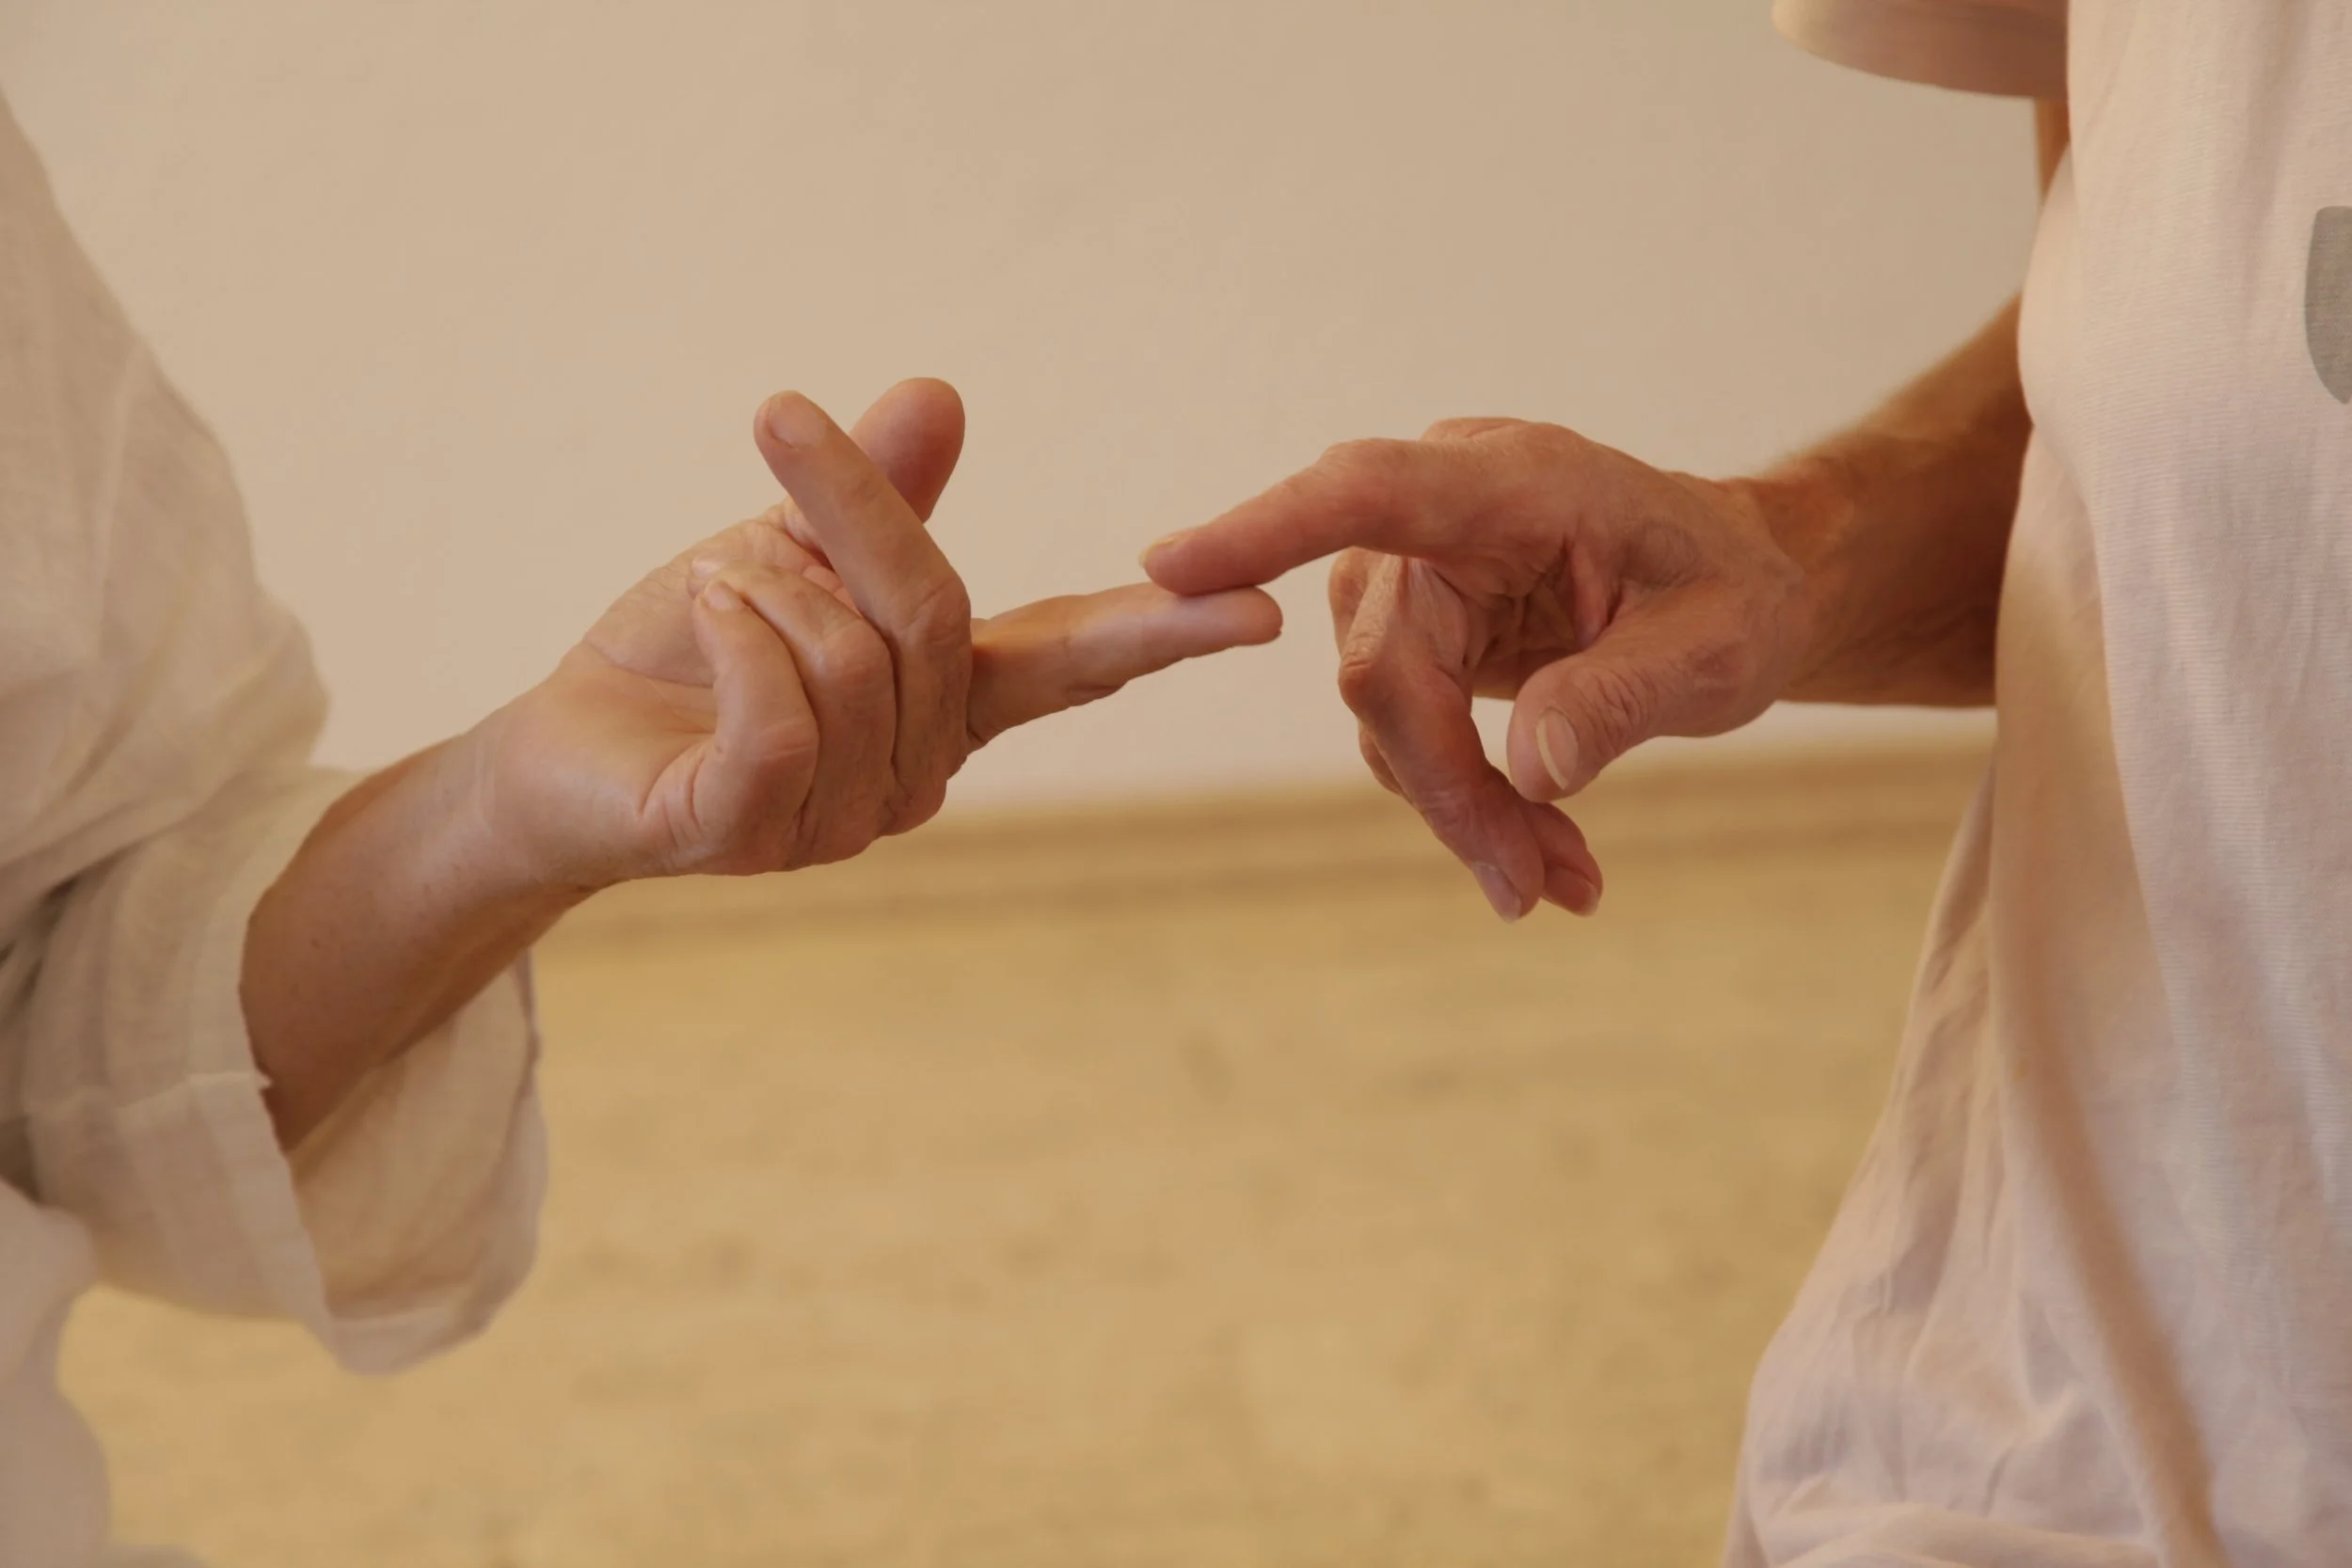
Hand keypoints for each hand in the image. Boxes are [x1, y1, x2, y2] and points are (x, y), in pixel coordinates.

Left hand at [481, 379, 1280, 888]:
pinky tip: (697, 611)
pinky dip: (736, 637)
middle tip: (779, 418)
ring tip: (702, 589)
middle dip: (855, 509)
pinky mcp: (748, 835)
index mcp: (942, 705)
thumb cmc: (684, 654)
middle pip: (936, 616)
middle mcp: (912, 773)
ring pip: (852, 661)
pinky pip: (782, 718)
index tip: (1260, 610)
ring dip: (759, 585)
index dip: (1161, 634)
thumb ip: (877, 493)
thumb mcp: (786, 545)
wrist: (552, 753)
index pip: (1069, 664)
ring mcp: (837, 821)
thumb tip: (942, 391)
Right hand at [1142, 418, 1812, 920]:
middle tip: (1530, 890)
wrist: (1741, 585)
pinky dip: (1462, 799)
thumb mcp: (1723, 649)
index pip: (1370, 489)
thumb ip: (1628, 697)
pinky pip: (1404, 727)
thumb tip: (1533, 769)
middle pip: (1382, 661)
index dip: (1268, 528)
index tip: (1170, 568)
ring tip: (1559, 879)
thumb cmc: (1738, 592)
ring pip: (1383, 708)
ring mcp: (1420, 569)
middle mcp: (1447, 512)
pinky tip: (1540, 848)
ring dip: (1458, 809)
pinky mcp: (1416, 625)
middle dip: (1446, 787)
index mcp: (1520, 481)